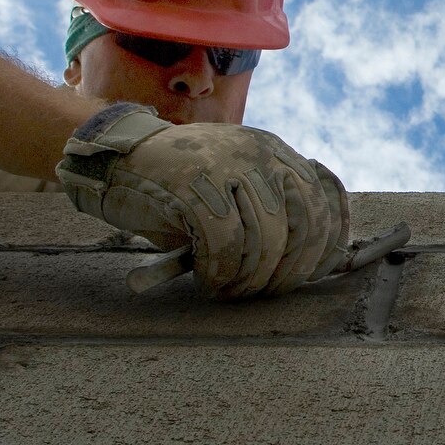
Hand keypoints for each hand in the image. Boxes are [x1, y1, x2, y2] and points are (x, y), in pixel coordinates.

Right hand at [55, 105, 349, 297]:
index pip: (325, 199)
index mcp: (276, 152)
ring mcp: (228, 165)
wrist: (118, 161)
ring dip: (251, 278)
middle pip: (304, 223)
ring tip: (231, 290)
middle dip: (290, 270)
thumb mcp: (236, 190)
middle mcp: (260, 153)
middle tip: (263, 293)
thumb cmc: (180, 190)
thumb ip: (275, 213)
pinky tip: (208, 279)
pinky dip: (221, 271)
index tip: (313, 275)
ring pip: (267, 238)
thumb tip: (320, 264)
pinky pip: (225, 242)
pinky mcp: (194, 184)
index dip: (327, 244)